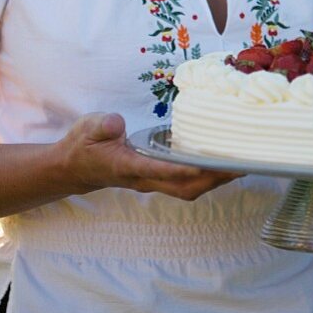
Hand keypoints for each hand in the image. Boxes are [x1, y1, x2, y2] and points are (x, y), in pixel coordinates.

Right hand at [57, 113, 238, 199]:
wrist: (74, 169)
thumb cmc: (83, 146)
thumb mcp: (87, 128)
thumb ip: (102, 125)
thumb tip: (117, 123)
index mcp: (127, 166)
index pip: (157, 170)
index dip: (180, 170)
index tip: (202, 166)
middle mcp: (143, 179)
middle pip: (183, 187)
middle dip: (211, 180)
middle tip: (238, 166)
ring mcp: (151, 181)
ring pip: (187, 189)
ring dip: (213, 181)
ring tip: (238, 167)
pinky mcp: (155, 178)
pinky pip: (185, 182)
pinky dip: (205, 177)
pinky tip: (219, 164)